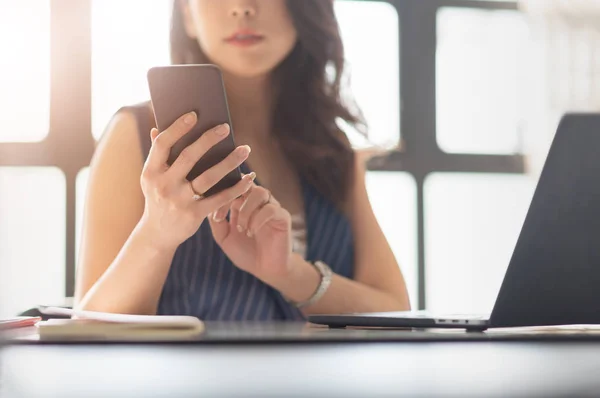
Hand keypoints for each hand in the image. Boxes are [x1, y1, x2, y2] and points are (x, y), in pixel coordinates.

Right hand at [138, 111, 254, 250]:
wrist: (157, 234)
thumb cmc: (158, 198)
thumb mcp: (151, 178)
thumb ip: (156, 154)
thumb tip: (157, 127)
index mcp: (151, 172)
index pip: (162, 144)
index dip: (177, 128)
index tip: (194, 114)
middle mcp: (164, 185)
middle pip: (188, 157)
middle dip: (208, 140)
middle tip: (226, 127)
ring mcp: (179, 201)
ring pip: (209, 177)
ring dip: (229, 162)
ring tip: (245, 150)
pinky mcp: (194, 215)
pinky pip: (219, 198)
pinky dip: (236, 188)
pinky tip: (248, 178)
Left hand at [208, 184, 293, 282]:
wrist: (266, 270)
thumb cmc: (246, 253)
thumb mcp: (224, 238)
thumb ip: (217, 221)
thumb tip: (207, 205)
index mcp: (243, 204)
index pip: (233, 186)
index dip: (222, 196)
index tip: (215, 216)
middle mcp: (258, 202)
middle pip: (247, 183)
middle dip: (231, 198)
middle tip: (222, 218)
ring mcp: (272, 207)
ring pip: (260, 192)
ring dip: (246, 210)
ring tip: (241, 228)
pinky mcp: (283, 217)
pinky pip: (271, 209)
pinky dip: (257, 220)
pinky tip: (251, 232)